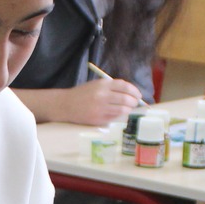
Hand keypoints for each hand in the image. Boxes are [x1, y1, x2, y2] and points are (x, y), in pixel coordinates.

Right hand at [24, 78, 144, 126]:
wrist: (66, 105)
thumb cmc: (82, 94)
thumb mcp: (96, 85)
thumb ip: (111, 88)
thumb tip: (130, 94)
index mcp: (103, 84)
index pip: (124, 86)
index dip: (134, 91)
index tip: (138, 95)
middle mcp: (103, 95)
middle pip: (126, 98)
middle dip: (134, 102)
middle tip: (135, 103)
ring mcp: (101, 108)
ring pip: (123, 110)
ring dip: (129, 110)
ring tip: (129, 109)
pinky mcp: (99, 119)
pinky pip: (115, 117)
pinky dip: (120, 116)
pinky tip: (119, 114)